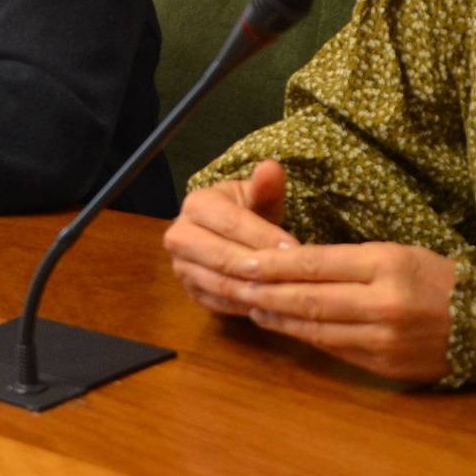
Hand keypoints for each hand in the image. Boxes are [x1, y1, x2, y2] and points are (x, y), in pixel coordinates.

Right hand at [164, 159, 299, 310]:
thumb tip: (270, 168)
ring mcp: (181, 266)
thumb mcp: (259, 195)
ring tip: (286, 294)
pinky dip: (245, 307)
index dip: (264, 236)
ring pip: (220, 284)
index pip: (231, 222)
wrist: (226, 233)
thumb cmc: (248, 211)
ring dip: (254, 291)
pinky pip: (219, 304)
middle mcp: (180, 236)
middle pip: (222, 257)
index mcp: (196, 204)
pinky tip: (271, 305)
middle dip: (259, 268)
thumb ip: (266, 185)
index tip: (296, 248)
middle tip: (292, 277)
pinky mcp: (190, 291)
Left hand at [164, 160, 456, 382]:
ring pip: (315, 326)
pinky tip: (283, 326)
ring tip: (249, 305)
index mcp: (387, 264)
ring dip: (277, 316)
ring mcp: (383, 339)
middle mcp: (383, 302)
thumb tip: (293, 263)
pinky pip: (333, 349)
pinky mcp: (384, 366)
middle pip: (308, 297)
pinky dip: (303, 336)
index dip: (274, 264)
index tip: (243, 259)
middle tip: (232, 283)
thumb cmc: (440, 280)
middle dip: (264, 291)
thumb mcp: (399, 254)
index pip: (315, 262)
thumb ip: (349, 261)